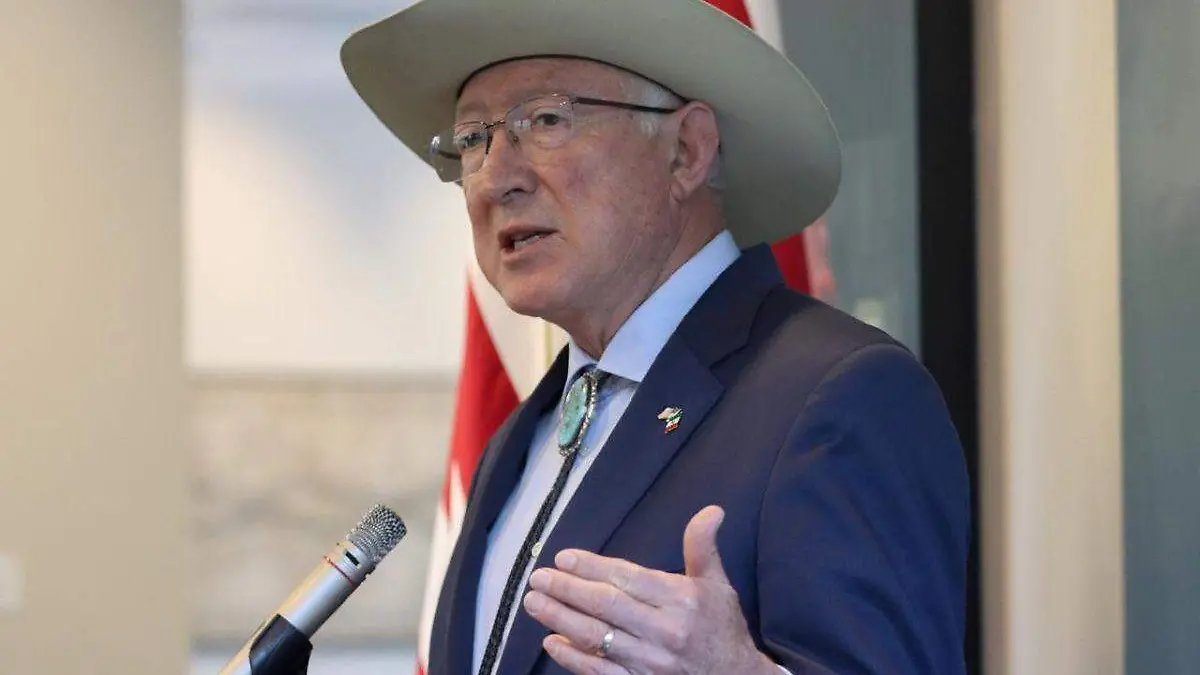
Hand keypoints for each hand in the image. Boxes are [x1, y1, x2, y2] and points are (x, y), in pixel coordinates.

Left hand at [522, 505, 778, 674]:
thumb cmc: (722, 627)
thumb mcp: (718, 584)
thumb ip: (703, 547)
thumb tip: (711, 511)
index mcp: (681, 601)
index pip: (628, 579)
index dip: (593, 568)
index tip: (563, 558)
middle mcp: (664, 632)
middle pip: (606, 607)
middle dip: (568, 590)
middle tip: (539, 577)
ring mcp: (649, 663)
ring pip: (597, 639)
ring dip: (560, 619)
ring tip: (534, 603)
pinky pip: (599, 673)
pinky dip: (573, 658)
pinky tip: (551, 642)